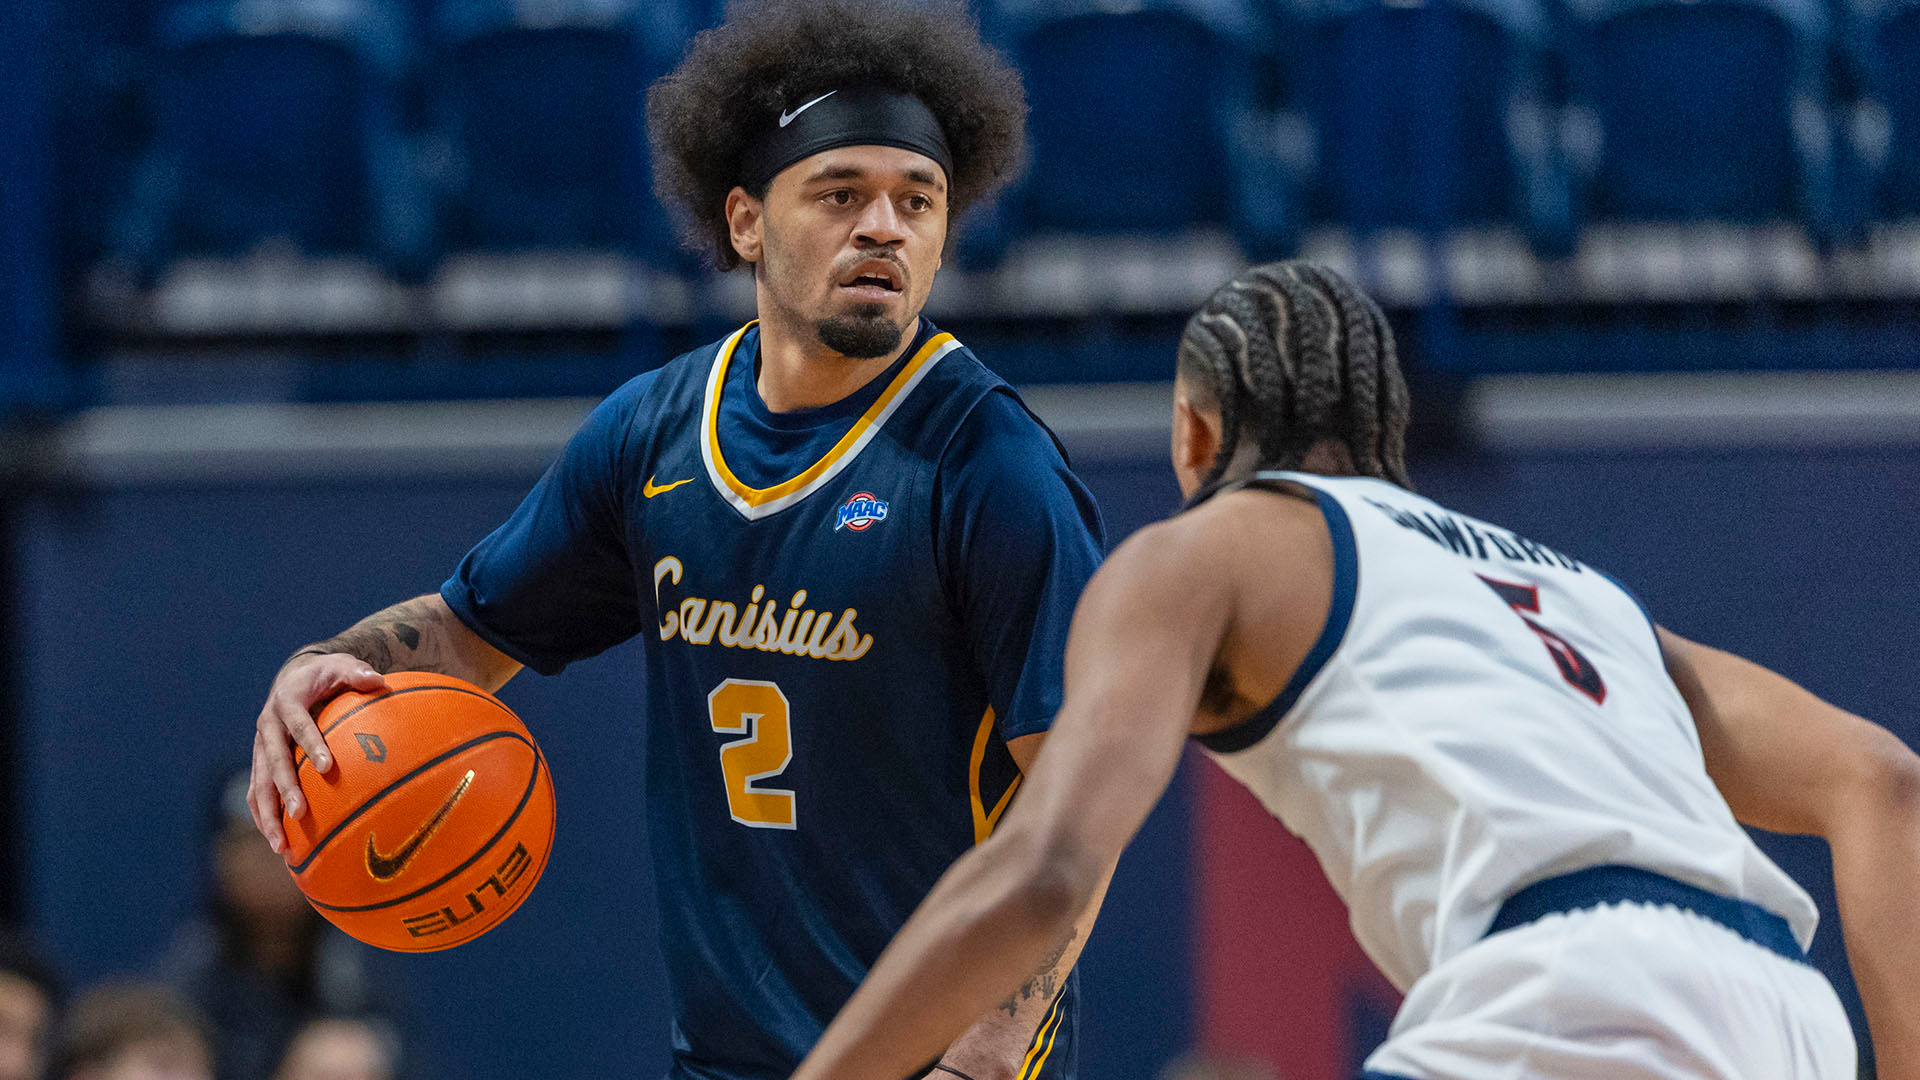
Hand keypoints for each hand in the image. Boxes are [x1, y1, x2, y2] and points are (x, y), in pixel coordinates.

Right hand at [250, 652, 388, 852]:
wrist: (293, 676)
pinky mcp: (260, 761)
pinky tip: (280, 843)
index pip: (298, 725)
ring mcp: (260, 746)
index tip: (328, 768)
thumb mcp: (341, 665)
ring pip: (259, 784)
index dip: (311, 745)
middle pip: (273, 761)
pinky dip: (265, 817)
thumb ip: (357, 672)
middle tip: (300, 814)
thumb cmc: (325, 674)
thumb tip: (379, 680)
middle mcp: (267, 725)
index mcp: (287, 701)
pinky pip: (258, 793)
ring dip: (268, 815)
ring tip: (281, 846)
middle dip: (285, 789)